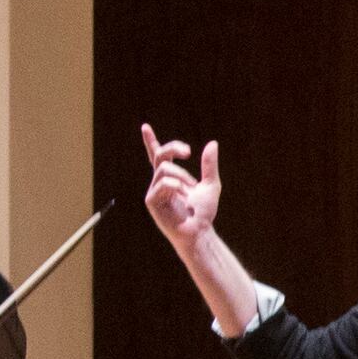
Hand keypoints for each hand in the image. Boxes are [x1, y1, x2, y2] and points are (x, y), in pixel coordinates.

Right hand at [139, 123, 224, 250]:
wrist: (200, 231)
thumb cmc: (203, 212)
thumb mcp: (211, 184)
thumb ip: (209, 165)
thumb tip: (212, 143)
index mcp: (171, 177)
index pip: (158, 156)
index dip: (150, 141)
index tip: (145, 127)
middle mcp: (160, 182)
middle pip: (161, 155)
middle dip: (174, 147)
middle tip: (188, 152)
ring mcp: (154, 191)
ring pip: (165, 169)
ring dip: (182, 176)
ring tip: (190, 189)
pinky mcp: (152, 201)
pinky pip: (163, 184)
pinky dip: (177, 186)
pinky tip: (183, 197)